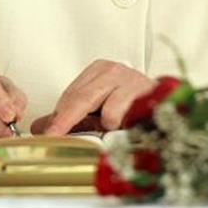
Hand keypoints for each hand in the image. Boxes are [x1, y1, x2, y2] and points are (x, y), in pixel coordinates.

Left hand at [30, 59, 154, 134]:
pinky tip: (129, 124)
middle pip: (80, 99)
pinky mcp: (145, 93)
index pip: (70, 95)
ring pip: (104, 110)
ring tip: (114, 127)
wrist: (168, 104)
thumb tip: (39, 127)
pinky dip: (123, 124)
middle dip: (66, 122)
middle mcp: (113, 70)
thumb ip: (69, 117)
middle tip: (53, 138)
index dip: (59, 118)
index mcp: (99, 70)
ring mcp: (130, 79)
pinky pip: (125, 115)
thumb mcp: (96, 110)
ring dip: (106, 124)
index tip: (47, 135)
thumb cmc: (131, 107)